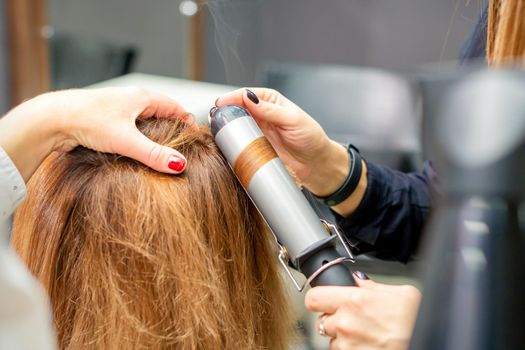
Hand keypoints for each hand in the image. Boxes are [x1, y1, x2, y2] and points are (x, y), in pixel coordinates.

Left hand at [0, 87, 193, 180]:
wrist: (52, 120)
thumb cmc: (87, 119)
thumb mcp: (126, 140)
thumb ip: (154, 154)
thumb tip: (179, 165)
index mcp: (142, 97)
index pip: (175, 106)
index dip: (187, 121)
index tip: (195, 137)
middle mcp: (131, 100)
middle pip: (161, 113)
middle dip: (173, 129)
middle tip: (182, 147)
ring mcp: (118, 110)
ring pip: (145, 121)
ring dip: (154, 135)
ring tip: (162, 153)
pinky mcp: (106, 122)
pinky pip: (130, 129)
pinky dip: (138, 139)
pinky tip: (136, 153)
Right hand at [217, 88, 366, 215]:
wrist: (315, 164)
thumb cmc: (310, 138)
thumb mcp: (293, 120)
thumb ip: (270, 110)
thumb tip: (249, 97)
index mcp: (270, 100)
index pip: (246, 95)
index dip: (232, 97)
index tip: (221, 103)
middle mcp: (261, 114)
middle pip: (236, 109)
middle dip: (224, 111)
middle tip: (214, 116)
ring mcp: (256, 131)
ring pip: (234, 125)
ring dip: (224, 127)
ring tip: (215, 129)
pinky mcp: (254, 147)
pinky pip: (238, 142)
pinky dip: (230, 142)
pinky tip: (223, 142)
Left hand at [305, 272, 420, 349]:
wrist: (427, 341)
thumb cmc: (417, 321)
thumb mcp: (401, 293)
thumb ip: (373, 286)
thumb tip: (359, 281)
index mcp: (354, 301)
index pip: (314, 298)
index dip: (319, 298)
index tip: (324, 299)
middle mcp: (346, 324)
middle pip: (322, 320)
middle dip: (334, 319)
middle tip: (352, 318)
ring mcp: (348, 346)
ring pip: (332, 340)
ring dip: (342, 337)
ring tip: (365, 334)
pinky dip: (351, 349)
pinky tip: (367, 344)